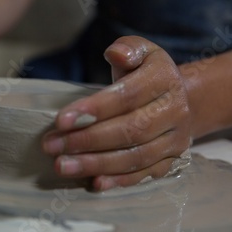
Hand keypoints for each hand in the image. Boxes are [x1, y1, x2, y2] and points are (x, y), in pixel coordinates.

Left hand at [42, 36, 191, 190]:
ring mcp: (175, 139)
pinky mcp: (170, 161)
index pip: (127, 96)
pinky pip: (144, 175)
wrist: (179, 98)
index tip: (60, 120)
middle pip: (129, 130)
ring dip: (95, 164)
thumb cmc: (144, 74)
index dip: (94, 109)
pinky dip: (118, 181)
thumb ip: (127, 48)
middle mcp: (174, 110)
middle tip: (52, 146)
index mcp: (165, 79)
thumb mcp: (140, 51)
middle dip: (86, 140)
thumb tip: (116, 54)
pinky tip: (93, 183)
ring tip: (62, 166)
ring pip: (134, 156)